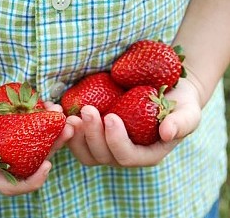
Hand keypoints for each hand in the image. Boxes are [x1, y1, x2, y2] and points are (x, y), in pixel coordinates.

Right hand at [0, 67, 72, 194]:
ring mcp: (10, 136)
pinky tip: (52, 105)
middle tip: (68, 131)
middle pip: (31, 160)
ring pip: (37, 140)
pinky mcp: (15, 120)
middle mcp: (0, 151)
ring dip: (54, 130)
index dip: (31, 181)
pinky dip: (45, 116)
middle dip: (52, 148)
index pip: (10, 183)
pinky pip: (35, 123)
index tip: (48, 166)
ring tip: (61, 114)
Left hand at [66, 77, 201, 166]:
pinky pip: (78, 138)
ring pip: (86, 152)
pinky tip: (62, 112)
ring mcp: (107, 145)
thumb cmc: (178, 104)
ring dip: (76, 136)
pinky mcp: (96, 134)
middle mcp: (123, 154)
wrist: (165, 93)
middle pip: (102, 156)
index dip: (117, 140)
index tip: (111, 116)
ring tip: (69, 115)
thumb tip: (167, 133)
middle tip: (86, 111)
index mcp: (145, 155)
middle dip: (92, 135)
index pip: (127, 156)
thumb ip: (181, 123)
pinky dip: (69, 129)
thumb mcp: (187, 112)